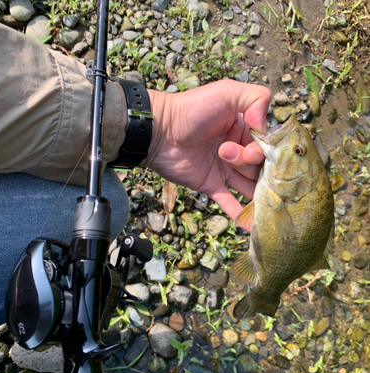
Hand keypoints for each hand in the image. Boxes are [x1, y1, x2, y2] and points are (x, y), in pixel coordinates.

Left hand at [144, 80, 270, 219]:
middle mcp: (238, 149)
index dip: (265, 148)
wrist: (159, 132)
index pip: (268, 144)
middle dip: (250, 163)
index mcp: (245, 127)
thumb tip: (267, 126)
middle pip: (260, 165)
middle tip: (228, 154)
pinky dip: (239, 214)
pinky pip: (229, 201)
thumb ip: (256, 98)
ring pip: (249, 184)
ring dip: (256, 191)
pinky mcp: (211, 185)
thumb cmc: (192, 109)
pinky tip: (249, 226)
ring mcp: (225, 169)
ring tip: (265, 199)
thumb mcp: (228, 92)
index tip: (254, 147)